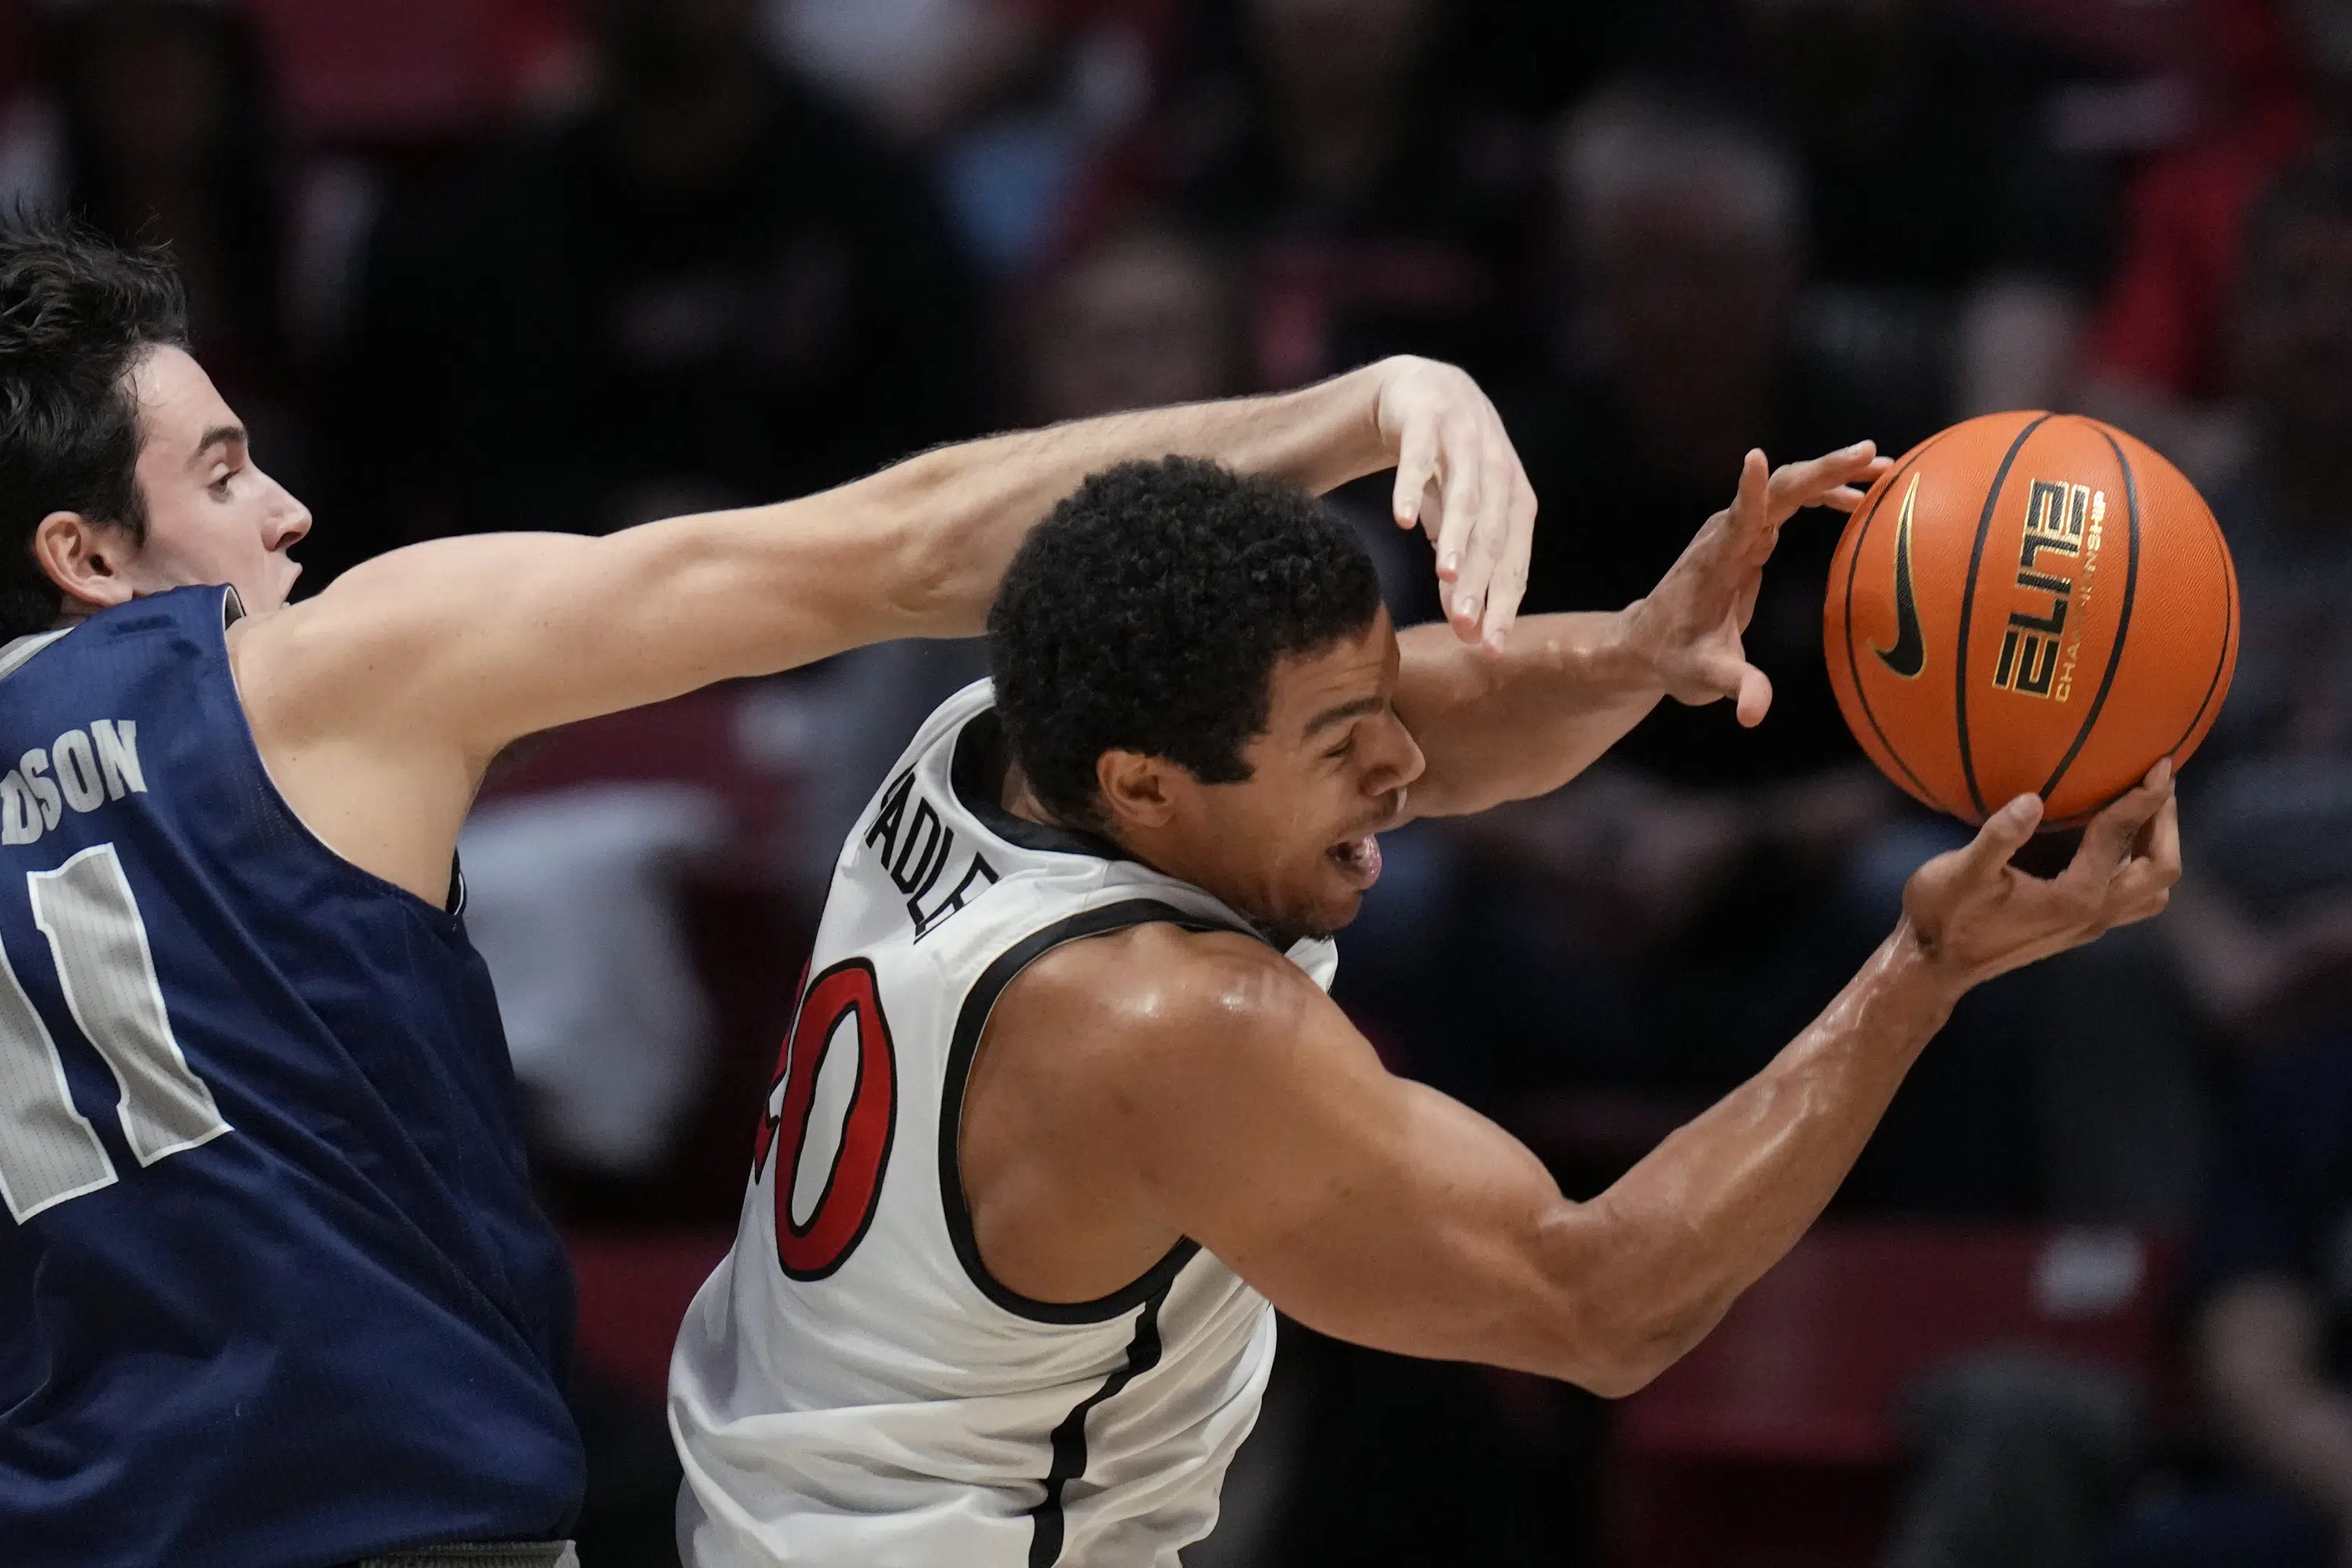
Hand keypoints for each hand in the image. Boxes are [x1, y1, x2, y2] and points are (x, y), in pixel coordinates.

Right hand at [1376, 357, 1537, 649]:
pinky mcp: (1427, 420)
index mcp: (1515, 499)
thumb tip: (1467, 631)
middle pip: (1493, 532)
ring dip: (1457, 536)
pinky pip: (1419, 457)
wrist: (1419, 391)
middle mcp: (1498, 468)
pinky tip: (1400, 521)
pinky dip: (1411, 487)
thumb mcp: (1454, 522)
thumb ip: (1461, 570)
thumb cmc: (1445, 468)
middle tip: (1465, 626)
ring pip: (1465, 495)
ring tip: (1445, 576)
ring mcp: (1465, 440)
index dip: (1503, 603)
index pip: (1514, 559)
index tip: (1489, 646)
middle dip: (1480, 580)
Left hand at [1622, 443, 1891, 726]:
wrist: (1647, 642)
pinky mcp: (1747, 536)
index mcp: (1716, 563)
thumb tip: (1754, 715)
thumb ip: (1734, 688)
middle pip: (1776, 491)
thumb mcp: (1702, 679)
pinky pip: (1788, 504)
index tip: (1756, 458)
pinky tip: (1858, 499)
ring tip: (1884, 467)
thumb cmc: (1674, 659)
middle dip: (1822, 470)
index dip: (1748, 493)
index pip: (1736, 521)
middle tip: (1872, 454)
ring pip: (1786, 489)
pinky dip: (1823, 494)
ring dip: (1831, 474)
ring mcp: (1736, 531)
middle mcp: (1725, 536)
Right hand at [1902, 761, 2180, 993]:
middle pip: (2161, 871)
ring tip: (2145, 813)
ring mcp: (2088, 926)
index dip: (2142, 799)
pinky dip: (2136, 867)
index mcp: (2074, 897)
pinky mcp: (2078, 929)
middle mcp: (2093, 915)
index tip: (2159, 763)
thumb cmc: (1943, 916)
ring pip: (2153, 892)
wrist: (1934, 966)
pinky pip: (2131, 898)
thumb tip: (2032, 799)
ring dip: (2158, 850)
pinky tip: (2110, 844)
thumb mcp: (1962, 871)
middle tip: (2159, 783)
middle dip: (2166, 824)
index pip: (2119, 839)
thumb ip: (1999, 836)